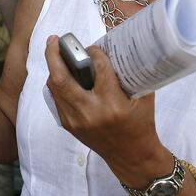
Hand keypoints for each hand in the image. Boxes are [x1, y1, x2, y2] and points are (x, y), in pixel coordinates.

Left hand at [43, 35, 160, 171]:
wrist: (131, 156)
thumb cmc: (141, 124)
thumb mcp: (142, 98)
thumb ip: (128, 75)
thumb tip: (113, 50)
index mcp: (113, 105)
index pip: (98, 69)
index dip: (94, 53)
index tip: (93, 47)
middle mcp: (90, 112)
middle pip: (62, 78)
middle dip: (54, 55)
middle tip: (54, 39)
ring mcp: (76, 121)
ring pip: (55, 88)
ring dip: (53, 68)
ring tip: (54, 52)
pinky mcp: (68, 126)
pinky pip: (56, 99)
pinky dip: (57, 84)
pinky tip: (60, 73)